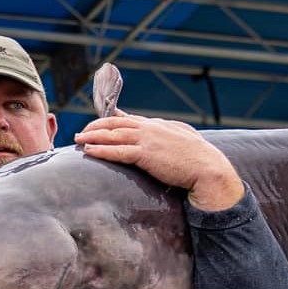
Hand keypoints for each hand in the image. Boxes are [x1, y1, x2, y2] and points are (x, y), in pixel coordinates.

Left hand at [73, 114, 243, 209]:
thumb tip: (164, 133)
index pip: (130, 119)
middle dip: (96, 127)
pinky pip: (117, 151)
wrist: (209, 169)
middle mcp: (151, 128)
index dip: (111, 119)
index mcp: (159, 125)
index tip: (99, 120)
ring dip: (93, 136)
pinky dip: (101, 150)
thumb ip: (170, 134)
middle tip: (82, 132)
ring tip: (79, 140)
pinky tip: (89, 151)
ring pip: (113, 135)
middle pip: (116, 124)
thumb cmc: (200, 159)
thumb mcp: (184, 139)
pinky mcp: (146, 155)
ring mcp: (147, 140)